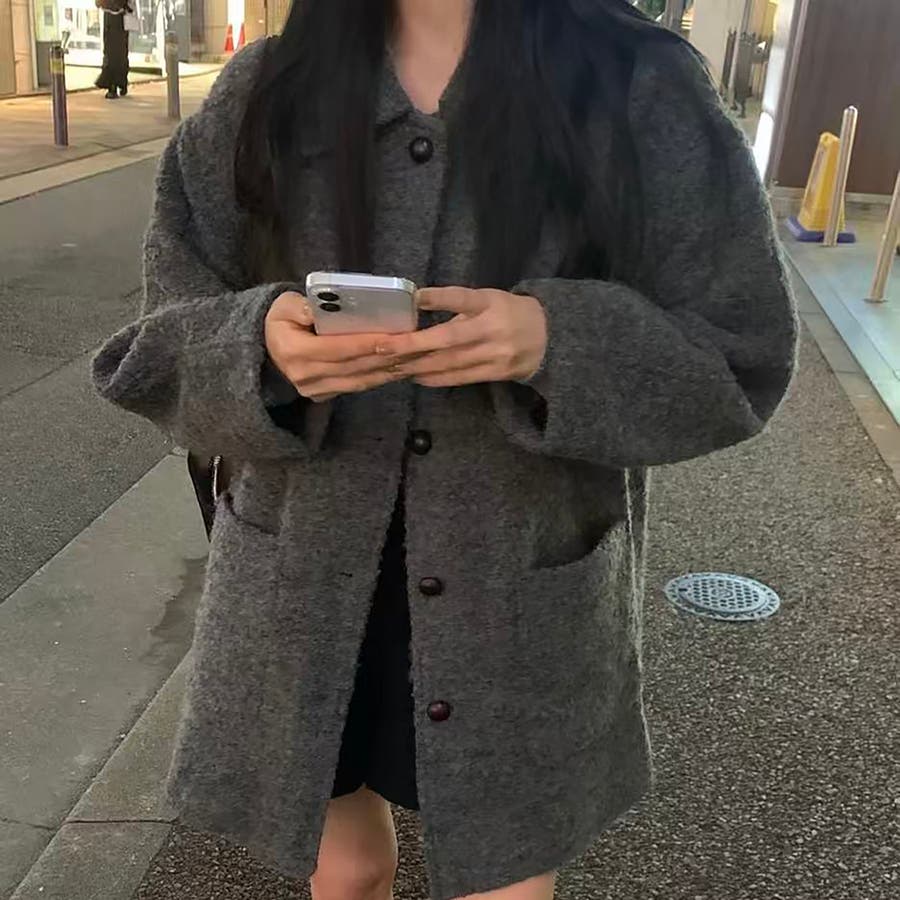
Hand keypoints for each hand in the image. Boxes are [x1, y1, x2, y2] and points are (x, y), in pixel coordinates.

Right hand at [264, 292, 403, 402]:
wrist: (268, 350)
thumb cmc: (280, 322)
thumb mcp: (283, 306)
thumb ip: (300, 306)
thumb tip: (319, 309)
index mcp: (294, 352)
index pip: (337, 348)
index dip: (366, 343)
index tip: (393, 337)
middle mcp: (306, 376)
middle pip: (355, 366)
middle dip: (387, 356)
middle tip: (414, 344)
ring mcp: (317, 390)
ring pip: (361, 380)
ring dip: (389, 369)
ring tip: (414, 357)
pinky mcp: (326, 395)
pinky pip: (359, 386)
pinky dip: (381, 377)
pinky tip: (400, 367)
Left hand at [375, 287, 546, 387]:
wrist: (549, 339)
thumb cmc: (509, 314)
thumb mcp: (488, 299)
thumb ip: (458, 305)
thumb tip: (417, 307)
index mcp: (489, 303)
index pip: (462, 298)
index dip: (439, 298)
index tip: (414, 297)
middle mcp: (492, 328)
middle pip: (448, 338)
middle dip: (413, 344)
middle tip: (383, 347)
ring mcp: (495, 353)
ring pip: (450, 362)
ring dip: (419, 365)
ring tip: (393, 365)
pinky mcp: (496, 373)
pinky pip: (461, 378)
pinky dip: (436, 378)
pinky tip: (416, 376)